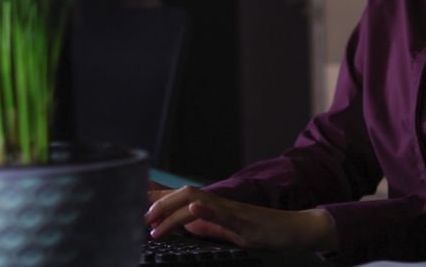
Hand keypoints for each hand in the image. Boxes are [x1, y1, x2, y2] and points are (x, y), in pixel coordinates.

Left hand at [145, 186, 338, 252]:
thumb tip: (184, 222)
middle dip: (156, 203)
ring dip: (171, 209)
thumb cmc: (263, 231)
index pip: (180, 198)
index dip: (156, 195)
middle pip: (182, 194)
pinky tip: (193, 210)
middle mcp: (220, 204)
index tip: (131, 197)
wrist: (295, 229)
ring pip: (197, 201)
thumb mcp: (227, 230)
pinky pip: (224, 213)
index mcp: (214, 209)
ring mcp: (232, 211)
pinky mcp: (245, 220)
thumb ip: (206, 224)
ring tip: (152, 219)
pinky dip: (207, 210)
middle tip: (137, 219)